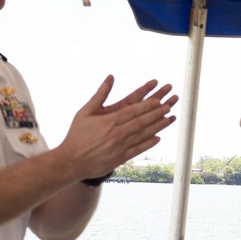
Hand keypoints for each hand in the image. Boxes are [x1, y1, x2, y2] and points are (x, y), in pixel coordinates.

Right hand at [60, 76, 177, 178]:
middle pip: (142, 122)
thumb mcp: (85, 112)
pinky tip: (158, 138)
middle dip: (157, 113)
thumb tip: (110, 78)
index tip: (159, 100)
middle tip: (169, 106)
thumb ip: (99, 95)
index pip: (133, 111)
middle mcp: (117, 134)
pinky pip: (138, 149)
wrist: (71, 161)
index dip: (148, 106)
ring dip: (157, 127)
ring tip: (169, 119)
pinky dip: (149, 143)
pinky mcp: (121, 158)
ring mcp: (120, 147)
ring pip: (143, 135)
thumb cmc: (76, 136)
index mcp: (109, 121)